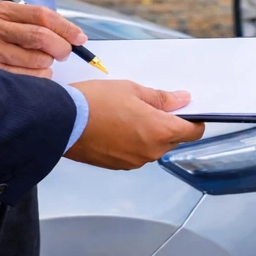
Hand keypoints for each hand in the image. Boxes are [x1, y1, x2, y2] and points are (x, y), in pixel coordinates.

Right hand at [0, 1, 86, 77]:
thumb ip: (28, 21)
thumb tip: (66, 34)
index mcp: (0, 10)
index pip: (42, 15)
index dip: (66, 28)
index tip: (80, 38)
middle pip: (41, 37)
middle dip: (61, 48)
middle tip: (65, 53)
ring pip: (35, 61)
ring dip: (48, 65)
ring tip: (43, 62)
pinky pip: (23, 78)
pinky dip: (36, 77)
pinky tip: (32, 73)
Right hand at [65, 80, 205, 169]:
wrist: (60, 122)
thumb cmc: (94, 103)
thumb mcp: (132, 90)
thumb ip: (162, 98)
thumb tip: (182, 100)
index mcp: (161, 131)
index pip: (193, 132)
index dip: (194, 120)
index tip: (189, 112)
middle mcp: (151, 151)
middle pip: (173, 139)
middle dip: (169, 125)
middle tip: (152, 106)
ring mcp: (135, 161)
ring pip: (154, 147)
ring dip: (150, 134)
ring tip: (129, 114)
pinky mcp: (118, 165)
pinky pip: (136, 153)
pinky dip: (134, 142)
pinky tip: (118, 127)